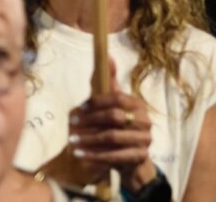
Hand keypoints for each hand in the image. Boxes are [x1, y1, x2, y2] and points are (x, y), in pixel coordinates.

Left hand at [67, 64, 156, 192]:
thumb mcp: (111, 104)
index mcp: (138, 104)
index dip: (96, 102)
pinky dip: (95, 155)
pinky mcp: (140, 157)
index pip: (117, 98)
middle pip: (114, 117)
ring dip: (88, 139)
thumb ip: (107, 83)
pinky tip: (79, 154)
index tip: (78, 107)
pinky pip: (115, 156)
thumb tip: (107, 55)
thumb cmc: (116, 126)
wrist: (130, 160)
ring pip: (112, 137)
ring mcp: (145, 140)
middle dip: (89, 120)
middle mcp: (145, 121)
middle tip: (70, 124)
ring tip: (71, 142)